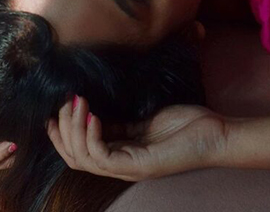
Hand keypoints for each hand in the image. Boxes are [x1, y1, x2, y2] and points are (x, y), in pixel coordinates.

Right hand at [47, 95, 227, 181]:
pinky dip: (92, 136)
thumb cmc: (187, 125)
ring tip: (76, 103)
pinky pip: (103, 156)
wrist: (215, 134)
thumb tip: (95, 108)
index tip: (53, 110)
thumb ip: (122, 121)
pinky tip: (93, 115)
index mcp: (121, 154)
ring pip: (84, 158)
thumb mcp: (146, 119)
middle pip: (75, 157)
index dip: (62, 133)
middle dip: (62, 131)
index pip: (80, 151)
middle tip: (63, 103)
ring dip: (73, 129)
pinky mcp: (140, 165)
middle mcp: (121, 165)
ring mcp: (129, 167)